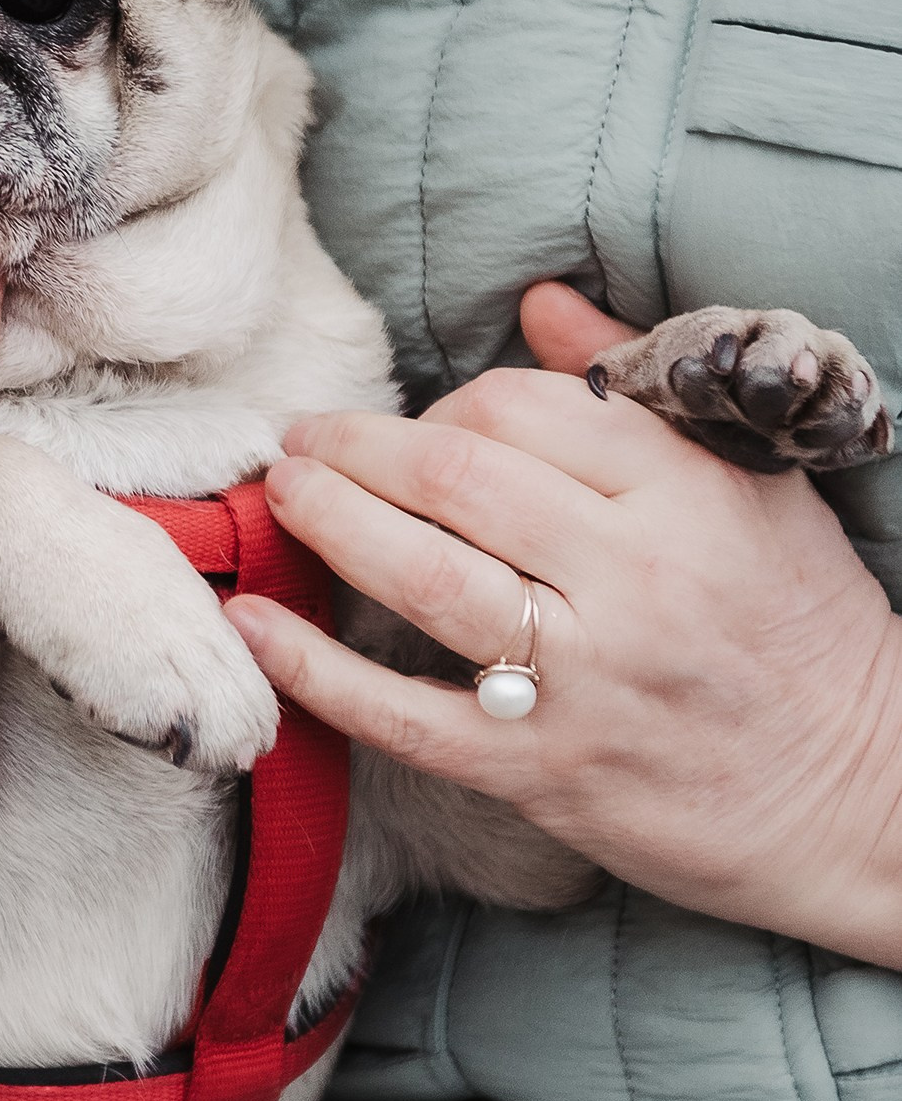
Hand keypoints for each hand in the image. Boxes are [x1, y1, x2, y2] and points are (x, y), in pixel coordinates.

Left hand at [226, 284, 901, 965]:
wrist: (867, 798)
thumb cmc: (806, 631)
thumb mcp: (753, 487)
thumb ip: (639, 389)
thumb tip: (541, 301)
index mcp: (686, 495)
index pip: (524, 408)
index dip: (445, 403)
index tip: (418, 422)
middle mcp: (631, 579)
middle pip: (455, 477)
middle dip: (355, 446)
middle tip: (302, 437)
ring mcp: (583, 680)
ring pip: (420, 577)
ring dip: (327, 522)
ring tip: (281, 492)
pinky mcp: (543, 773)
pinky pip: (404, 714)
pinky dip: (317, 669)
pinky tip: (259, 624)